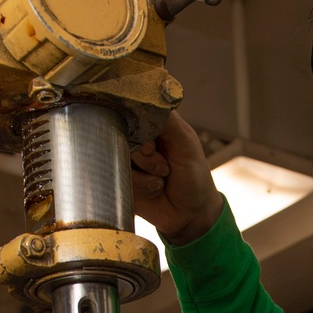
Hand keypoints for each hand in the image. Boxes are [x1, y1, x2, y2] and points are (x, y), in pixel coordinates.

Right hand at [130, 112, 223, 246]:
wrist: (191, 214)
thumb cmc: (194, 175)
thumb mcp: (186, 142)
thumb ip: (166, 119)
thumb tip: (147, 97)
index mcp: (153, 123)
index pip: (130, 109)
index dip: (138, 126)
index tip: (153, 143)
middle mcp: (136, 138)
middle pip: (120, 133)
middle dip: (145, 154)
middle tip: (165, 165)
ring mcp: (126, 159)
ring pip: (119, 156)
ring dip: (146, 171)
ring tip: (163, 177)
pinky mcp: (120, 180)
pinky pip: (119, 177)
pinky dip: (142, 185)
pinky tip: (156, 188)